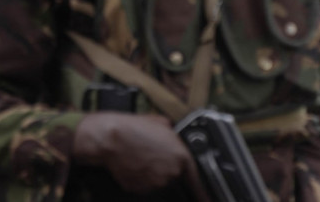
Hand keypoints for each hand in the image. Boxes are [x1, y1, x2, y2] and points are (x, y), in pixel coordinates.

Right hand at [73, 112, 209, 199]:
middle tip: (157, 159)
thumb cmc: (136, 128)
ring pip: (162, 184)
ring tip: (145, 159)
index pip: (198, 181)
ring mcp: (155, 184)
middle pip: (177, 179)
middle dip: (171, 172)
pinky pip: (147, 187)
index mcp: (182, 158)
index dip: (204, 193)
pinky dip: (144, 179)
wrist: (111, 138)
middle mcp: (171, 174)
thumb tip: (182, 140)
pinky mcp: (140, 190)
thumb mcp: (165, 125)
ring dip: (157, 175)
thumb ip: (178, 138)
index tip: (208, 200)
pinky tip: (137, 165)